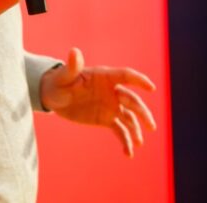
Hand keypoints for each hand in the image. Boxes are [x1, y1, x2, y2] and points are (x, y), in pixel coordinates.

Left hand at [40, 48, 156, 157]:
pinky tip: (129, 154)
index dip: (139, 80)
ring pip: (129, 117)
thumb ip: (72, 66)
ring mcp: (111, 106)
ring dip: (136, 129)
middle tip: (150, 126)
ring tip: (139, 143)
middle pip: (132, 100)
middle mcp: (112, 91)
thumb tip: (74, 52)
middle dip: (142, 112)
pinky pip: (120, 130)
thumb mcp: (64, 76)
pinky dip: (126, 141)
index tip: (151, 88)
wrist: (55, 97)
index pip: (126, 76)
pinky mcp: (106, 119)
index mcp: (105, 77)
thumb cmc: (59, 82)